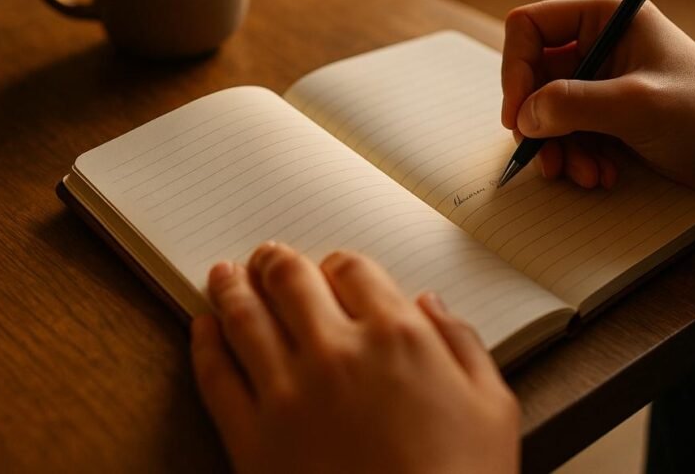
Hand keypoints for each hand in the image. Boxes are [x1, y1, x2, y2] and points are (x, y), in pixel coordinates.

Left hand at [190, 243, 518, 473]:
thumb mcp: (493, 406)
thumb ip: (462, 343)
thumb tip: (430, 304)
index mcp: (397, 336)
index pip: (353, 271)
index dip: (339, 263)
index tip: (332, 268)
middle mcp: (337, 352)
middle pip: (291, 283)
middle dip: (276, 262)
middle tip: (266, 256)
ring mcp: (288, 393)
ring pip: (246, 318)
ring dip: (232, 287)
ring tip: (223, 273)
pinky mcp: (252, 438)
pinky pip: (217, 377)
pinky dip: (204, 344)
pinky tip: (202, 327)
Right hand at [501, 0, 694, 200]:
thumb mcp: (635, 105)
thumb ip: (572, 104)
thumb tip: (523, 116)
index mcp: (607, 17)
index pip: (530, 27)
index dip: (515, 70)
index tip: (517, 116)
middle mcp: (600, 42)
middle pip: (534, 76)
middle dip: (540, 122)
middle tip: (548, 160)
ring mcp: (603, 80)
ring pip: (548, 110)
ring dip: (560, 148)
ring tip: (587, 175)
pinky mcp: (608, 113)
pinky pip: (569, 132)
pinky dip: (577, 156)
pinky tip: (602, 175)